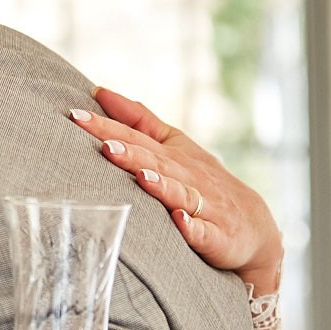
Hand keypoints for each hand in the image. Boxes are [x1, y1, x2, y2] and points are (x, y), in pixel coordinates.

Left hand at [74, 87, 283, 297]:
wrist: (254, 229)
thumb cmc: (205, 183)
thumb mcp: (176, 147)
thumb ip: (140, 122)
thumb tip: (101, 92)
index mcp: (174, 155)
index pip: (137, 137)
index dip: (108, 126)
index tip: (76, 115)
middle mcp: (189, 177)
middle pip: (156, 162)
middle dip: (130, 154)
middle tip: (103, 145)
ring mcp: (205, 207)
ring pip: (181, 194)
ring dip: (162, 185)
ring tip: (141, 177)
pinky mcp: (218, 237)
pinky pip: (204, 232)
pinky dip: (193, 228)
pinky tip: (180, 223)